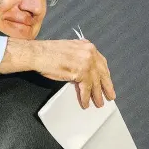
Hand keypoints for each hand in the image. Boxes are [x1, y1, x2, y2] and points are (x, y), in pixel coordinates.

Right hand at [0, 38, 114, 107]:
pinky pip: (86, 88)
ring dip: (96, 95)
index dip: (105, 74)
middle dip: (106, 86)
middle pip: (102, 72)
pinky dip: (85, 97)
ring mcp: (86, 62)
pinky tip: (85, 103)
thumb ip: (79, 57)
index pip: (101, 62)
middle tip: (110, 96)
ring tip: (98, 103)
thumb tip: (83, 72)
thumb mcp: (69, 51)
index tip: (107, 82)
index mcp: (87, 45)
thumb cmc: (47, 53)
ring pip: (95, 82)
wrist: (37, 54)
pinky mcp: (80, 71)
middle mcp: (89, 52)